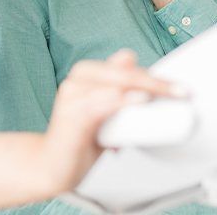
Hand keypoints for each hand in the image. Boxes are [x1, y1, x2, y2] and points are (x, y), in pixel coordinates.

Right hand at [40, 49, 180, 193]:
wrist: (51, 165)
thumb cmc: (78, 140)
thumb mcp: (106, 114)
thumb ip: (120, 96)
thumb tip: (141, 82)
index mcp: (86, 74)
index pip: (124, 65)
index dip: (151, 75)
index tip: (176, 88)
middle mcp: (77, 79)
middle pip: (122, 72)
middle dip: (153, 81)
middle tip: (178, 92)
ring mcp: (72, 95)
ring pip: (114, 83)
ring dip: (143, 88)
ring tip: (164, 95)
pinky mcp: (72, 114)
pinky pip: (101, 103)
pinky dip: (122, 100)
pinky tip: (138, 100)